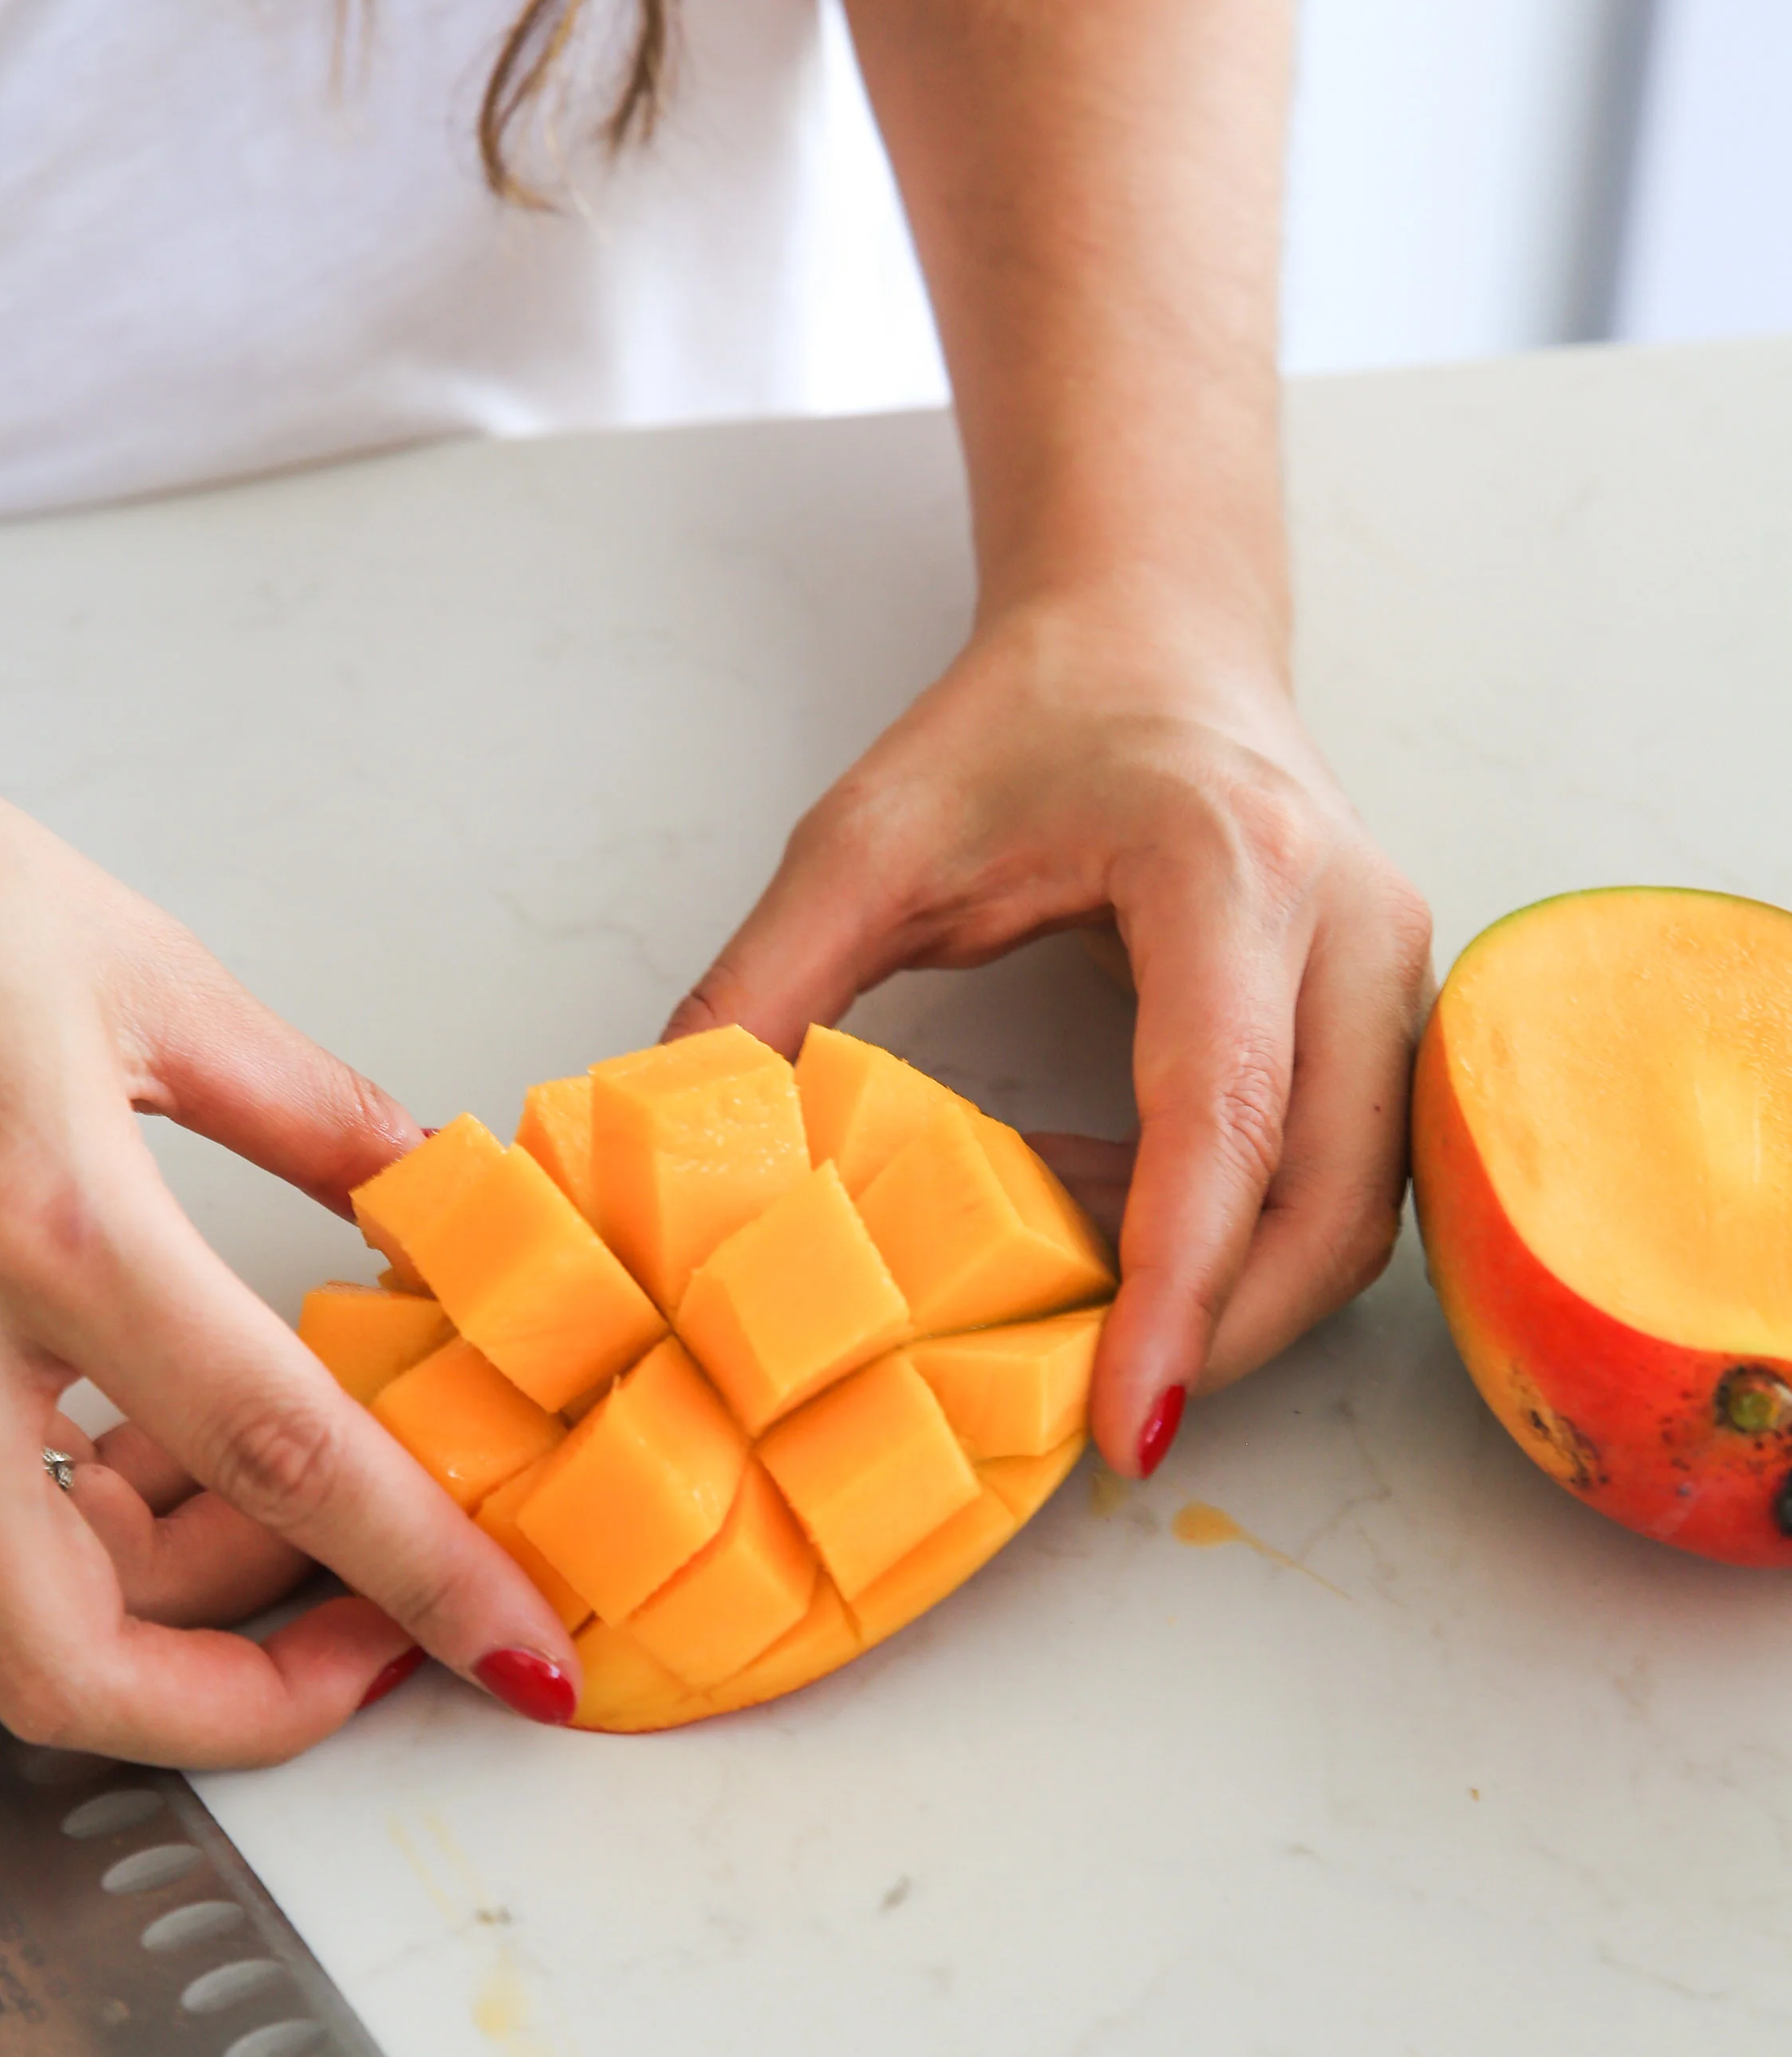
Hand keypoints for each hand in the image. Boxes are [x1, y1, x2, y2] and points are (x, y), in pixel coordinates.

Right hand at [0, 704, 577, 1766]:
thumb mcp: (152, 979)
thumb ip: (316, 1118)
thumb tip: (429, 1210)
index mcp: (44, 1217)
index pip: (274, 1454)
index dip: (415, 1573)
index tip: (511, 1648)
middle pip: (66, 1653)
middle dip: (246, 1706)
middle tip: (380, 1644)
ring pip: (17, 1595)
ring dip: (185, 1596)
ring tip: (310, 1510)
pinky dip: (97, 1521)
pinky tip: (178, 1446)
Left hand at [667, 597, 1431, 1471]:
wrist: (1151, 629)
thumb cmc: (1022, 718)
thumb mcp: (867, 840)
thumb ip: (764, 985)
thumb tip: (664, 1141)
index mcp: (1227, 867)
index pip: (1225, 1119)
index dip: (1177, 1290)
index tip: (1125, 1426)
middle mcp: (1351, 922)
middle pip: (1332, 1199)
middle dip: (1221, 1332)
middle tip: (1085, 1412)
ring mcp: (1391, 967)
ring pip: (1357, 1204)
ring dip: (1225, 1285)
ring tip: (1063, 1284)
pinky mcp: (1386, 1005)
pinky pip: (1339, 1168)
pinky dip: (1232, 1228)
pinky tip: (1102, 1204)